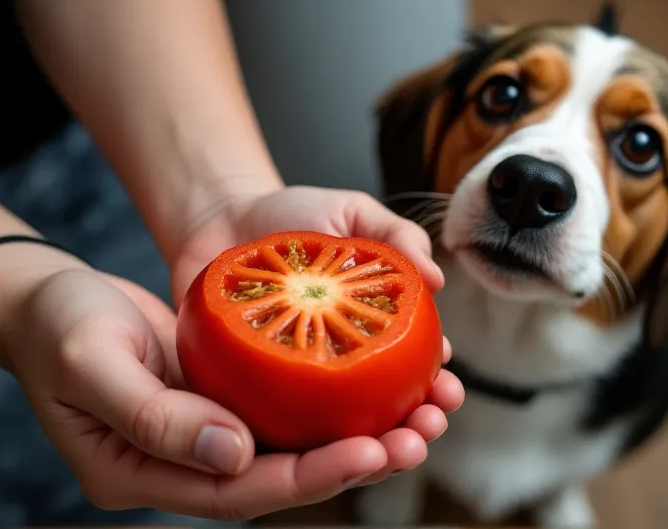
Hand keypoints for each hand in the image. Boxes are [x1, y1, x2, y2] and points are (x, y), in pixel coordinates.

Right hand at [4, 267, 455, 520]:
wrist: (51, 301)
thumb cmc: (60, 329)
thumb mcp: (94, 366)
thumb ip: (155, 419)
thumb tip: (236, 456)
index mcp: (148, 472)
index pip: (241, 490)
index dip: (309, 478)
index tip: (370, 451)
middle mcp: (188, 459)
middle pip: (282, 473)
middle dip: (354, 459)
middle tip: (417, 436)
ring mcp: (209, 426)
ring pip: (293, 440)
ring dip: (357, 429)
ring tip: (420, 412)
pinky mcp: (224, 392)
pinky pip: (286, 401)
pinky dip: (331, 394)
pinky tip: (377, 378)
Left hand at [171, 186, 463, 478]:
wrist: (220, 219)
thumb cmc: (290, 216)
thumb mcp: (352, 213)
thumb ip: (397, 236)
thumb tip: (436, 277)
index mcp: (374, 330)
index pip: (416, 369)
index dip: (438, 386)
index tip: (447, 390)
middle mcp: (342, 366)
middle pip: (387, 413)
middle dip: (415, 430)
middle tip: (425, 431)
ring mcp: (297, 387)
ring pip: (341, 434)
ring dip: (372, 452)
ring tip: (386, 453)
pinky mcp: (252, 397)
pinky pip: (278, 428)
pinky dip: (300, 445)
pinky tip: (317, 450)